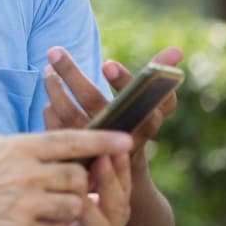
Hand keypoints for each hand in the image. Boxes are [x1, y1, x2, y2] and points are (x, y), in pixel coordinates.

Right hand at [0, 130, 130, 225]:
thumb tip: (24, 143)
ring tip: (57, 209)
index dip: (104, 140)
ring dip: (71, 209)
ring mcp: (26, 205)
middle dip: (84, 183)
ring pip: (74, 206)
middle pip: (80, 177)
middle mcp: (28, 174)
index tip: (127, 141)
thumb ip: (7, 143)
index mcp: (19, 147)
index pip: (72, 140)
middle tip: (80, 187)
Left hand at [0, 152, 132, 225]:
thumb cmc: (34, 204)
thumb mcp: (52, 179)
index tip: (115, 145)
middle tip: (101, 161)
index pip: (122, 187)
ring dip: (93, 212)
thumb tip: (76, 121)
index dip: (120, 167)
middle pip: (119, 210)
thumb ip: (68, 158)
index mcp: (107, 210)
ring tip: (81, 194)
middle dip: (111, 184)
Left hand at [42, 46, 182, 150]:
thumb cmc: (134, 125)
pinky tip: (50, 93)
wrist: (119, 175)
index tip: (107, 63)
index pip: (128, 96)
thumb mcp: (152, 102)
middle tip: (54, 50)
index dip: (124, 82)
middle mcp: (117, 136)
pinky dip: (50, 108)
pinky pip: (55, 126)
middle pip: (92, 100)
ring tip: (48, 68)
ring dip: (55, 87)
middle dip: (72, 74)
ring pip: (68, 112)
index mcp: (144, 123)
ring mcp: (93, 147)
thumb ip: (160, 74)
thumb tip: (176, 50)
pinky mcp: (73, 155)